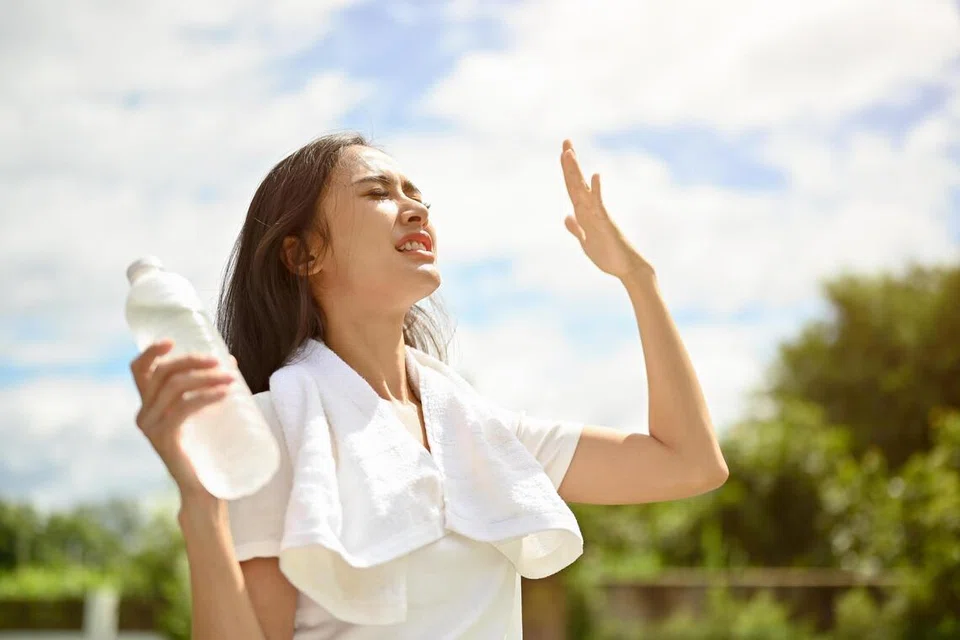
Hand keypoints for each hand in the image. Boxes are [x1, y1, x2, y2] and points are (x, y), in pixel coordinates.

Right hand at [130, 340, 235, 498]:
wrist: (203, 489)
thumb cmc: (205, 449)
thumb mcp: (201, 413)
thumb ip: (208, 388)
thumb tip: (229, 361)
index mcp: (148, 405)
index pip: (139, 370)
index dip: (151, 352)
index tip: (172, 340)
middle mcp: (144, 414)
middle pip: (163, 373)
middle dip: (192, 360)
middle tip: (220, 362)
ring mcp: (152, 427)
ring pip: (176, 387)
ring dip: (206, 377)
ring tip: (231, 378)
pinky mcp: (165, 439)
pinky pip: (185, 408)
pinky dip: (207, 396)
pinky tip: (225, 392)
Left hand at [560, 139, 652, 278]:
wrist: (627, 269)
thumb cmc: (608, 257)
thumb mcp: (585, 243)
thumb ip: (576, 229)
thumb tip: (566, 216)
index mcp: (584, 214)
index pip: (572, 188)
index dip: (567, 171)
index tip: (563, 152)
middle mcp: (591, 210)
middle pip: (577, 182)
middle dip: (570, 163)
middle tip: (566, 140)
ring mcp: (598, 214)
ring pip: (584, 189)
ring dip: (576, 172)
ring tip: (570, 153)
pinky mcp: (606, 223)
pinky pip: (599, 204)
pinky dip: (596, 190)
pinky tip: (594, 176)